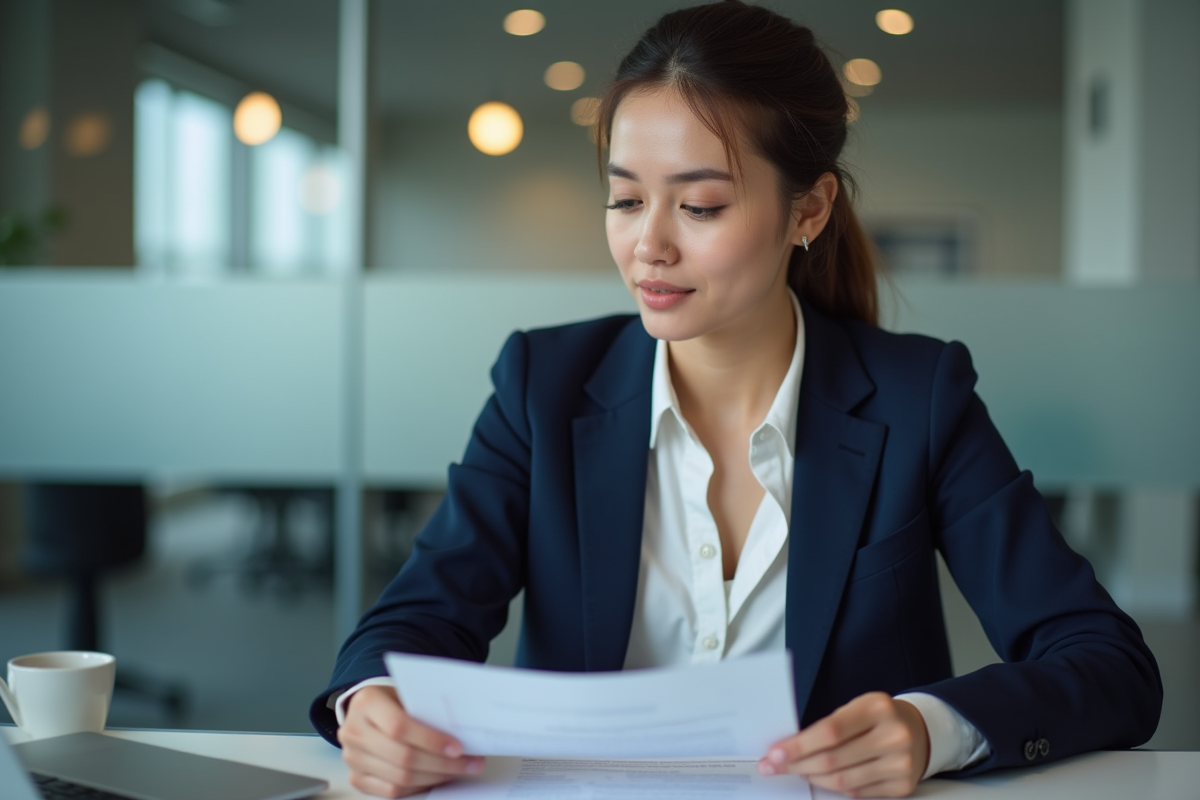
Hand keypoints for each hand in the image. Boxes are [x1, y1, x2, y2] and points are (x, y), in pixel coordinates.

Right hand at [337, 684, 484, 797]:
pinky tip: (436, 778)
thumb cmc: (392, 699)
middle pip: (402, 757)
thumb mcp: (406, 692)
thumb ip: (426, 708)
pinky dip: (419, 787)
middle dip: (442, 763)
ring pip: (399, 778)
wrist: (366, 710)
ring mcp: (352, 757)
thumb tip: (461, 730)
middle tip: (469, 762)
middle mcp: (354, 731)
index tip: (458, 747)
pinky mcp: (357, 777)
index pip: (399, 727)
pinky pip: (391, 791)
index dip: (431, 740)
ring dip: (435, 777)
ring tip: (458, 770)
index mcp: (366, 703)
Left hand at [757, 692, 928, 797]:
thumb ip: (829, 726)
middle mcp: (893, 735)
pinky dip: (836, 787)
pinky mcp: (903, 785)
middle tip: (773, 767)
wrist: (920, 730)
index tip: (774, 753)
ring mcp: (901, 763)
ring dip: (812, 778)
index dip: (799, 746)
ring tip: (797, 772)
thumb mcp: (857, 708)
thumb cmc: (878, 718)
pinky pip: (857, 792)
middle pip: (833, 759)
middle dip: (797, 765)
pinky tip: (823, 779)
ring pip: (842, 780)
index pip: (830, 731)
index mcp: (877, 707)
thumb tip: (788, 748)